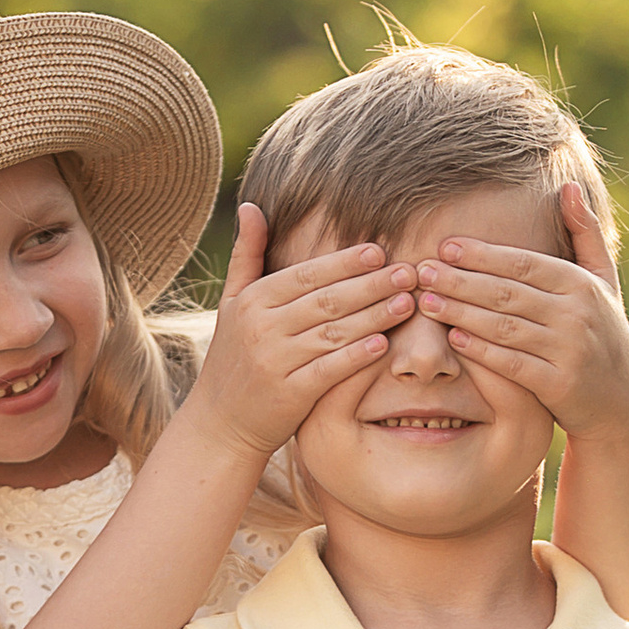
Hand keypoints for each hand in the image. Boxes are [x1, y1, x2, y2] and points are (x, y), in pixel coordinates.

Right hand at [190, 203, 417, 464]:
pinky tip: (384, 344)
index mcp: (252, 300)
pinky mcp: (288, 394)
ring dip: (374, 316)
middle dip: (371, 285)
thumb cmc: (233, 360)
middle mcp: (261, 327)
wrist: (220, 424)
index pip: (307, 275)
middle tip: (408, 273)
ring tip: (408, 303)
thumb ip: (246, 255)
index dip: (345, 262)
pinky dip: (357, 357)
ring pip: (333, 332)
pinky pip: (329, 370)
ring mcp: (275, 361)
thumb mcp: (231, 303)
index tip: (379, 252)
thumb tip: (249, 205)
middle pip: (326, 300)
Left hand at [415, 183, 628, 441]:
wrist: (622, 398)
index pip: (523, 263)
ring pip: (504, 327)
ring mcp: (568, 350)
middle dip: (461, 281)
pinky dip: (481, 351)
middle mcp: (576, 314)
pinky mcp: (558, 385)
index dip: (481, 255)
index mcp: (581, 284)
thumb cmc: (604, 331)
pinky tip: (454, 338)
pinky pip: (512, 364)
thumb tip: (568, 187)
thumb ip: (585, 233)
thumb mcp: (603, 280)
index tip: (445, 247)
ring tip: (427, 302)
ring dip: (462, 313)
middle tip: (423, 272)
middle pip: (507, 293)